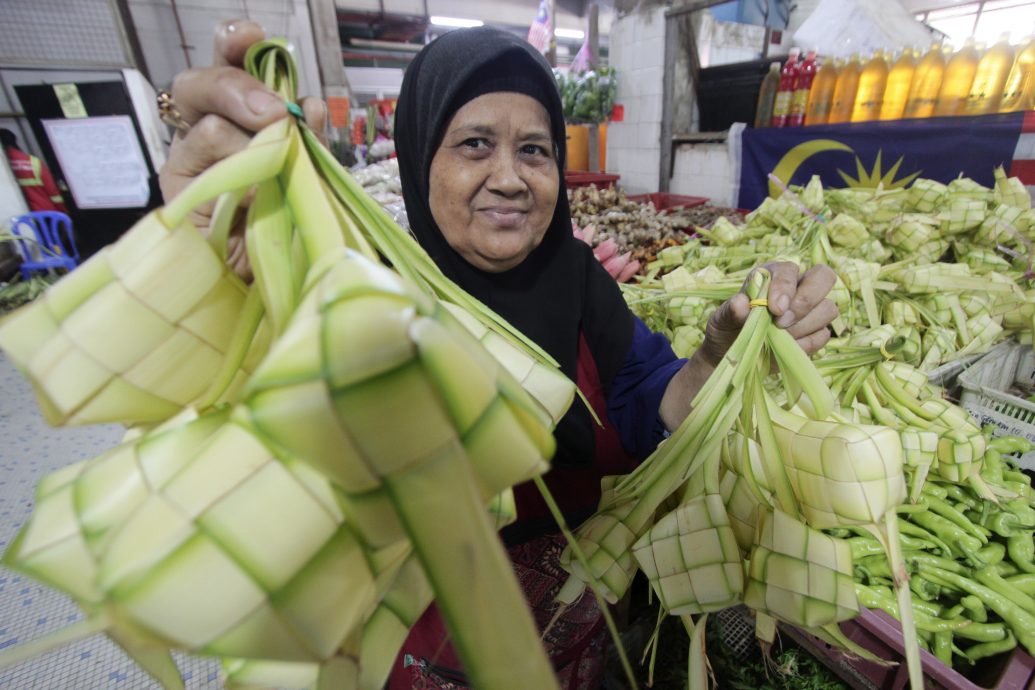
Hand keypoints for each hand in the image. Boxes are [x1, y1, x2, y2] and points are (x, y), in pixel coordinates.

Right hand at [158, 19, 326, 279]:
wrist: (277, 280)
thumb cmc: (293, 219)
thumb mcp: (308, 168)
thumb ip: (307, 135)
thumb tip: (310, 105)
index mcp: (237, 112)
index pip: (224, 62)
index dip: (233, 43)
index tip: (254, 35)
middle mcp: (202, 131)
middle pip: (196, 84)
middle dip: (237, 89)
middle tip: (273, 114)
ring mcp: (187, 165)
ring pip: (206, 128)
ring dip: (249, 147)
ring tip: (274, 177)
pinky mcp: (177, 200)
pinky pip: (203, 177)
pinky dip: (238, 185)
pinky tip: (257, 201)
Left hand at [698, 262, 837, 366]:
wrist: (734, 354)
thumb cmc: (728, 329)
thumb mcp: (721, 320)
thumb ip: (730, 311)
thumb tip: (741, 302)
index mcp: (773, 275)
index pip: (790, 269)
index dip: (785, 286)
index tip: (774, 309)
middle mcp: (797, 287)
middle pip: (824, 277)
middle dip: (806, 301)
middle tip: (781, 322)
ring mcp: (811, 310)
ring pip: (828, 308)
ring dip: (802, 326)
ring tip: (777, 337)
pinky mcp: (816, 333)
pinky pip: (823, 335)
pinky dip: (805, 344)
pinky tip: (785, 347)